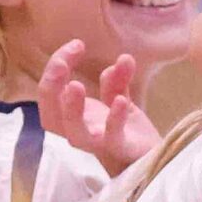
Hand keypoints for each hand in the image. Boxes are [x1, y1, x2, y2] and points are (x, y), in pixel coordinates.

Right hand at [40, 40, 160, 175]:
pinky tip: (122, 101)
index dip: (57, 66)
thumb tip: (123, 59)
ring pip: (74, 132)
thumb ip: (116, 80)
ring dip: (71, 108)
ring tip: (76, 85)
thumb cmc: (127, 131)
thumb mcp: (118, 99)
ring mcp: (97, 143)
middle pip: (51, 113)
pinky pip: (112, 138)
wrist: (151, 157)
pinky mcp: (120, 150)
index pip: (51, 92)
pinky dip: (114, 119)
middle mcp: (78, 130)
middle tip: (65, 59)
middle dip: (52, 84)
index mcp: (71, 116)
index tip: (77, 45)